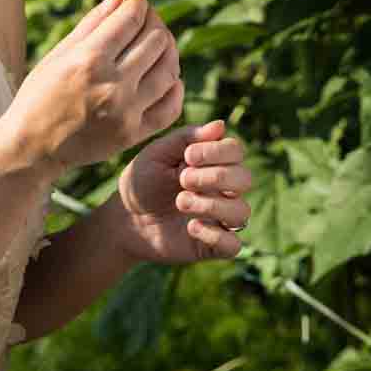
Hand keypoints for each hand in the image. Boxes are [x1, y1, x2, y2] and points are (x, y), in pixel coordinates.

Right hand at [1, 0, 184, 175]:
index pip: (132, 18)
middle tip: (145, 19)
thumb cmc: (40, 94)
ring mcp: (126, 112)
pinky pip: (171, 106)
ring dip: (168, 50)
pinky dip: (175, 87)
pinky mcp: (133, 134)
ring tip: (157, 45)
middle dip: (154, 21)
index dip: (139, 0)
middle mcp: (111, 85)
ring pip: (169, 69)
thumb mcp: (60, 53)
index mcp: (89, 59)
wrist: (32, 147)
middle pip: (156, 39)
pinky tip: (166, 77)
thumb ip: (95, 21)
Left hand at [114, 119, 251, 262]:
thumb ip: (186, 138)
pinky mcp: (211, 245)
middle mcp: (222, 190)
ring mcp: (218, 218)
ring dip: (212, 205)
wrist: (125, 218)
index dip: (218, 151)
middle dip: (215, 177)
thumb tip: (220, 125)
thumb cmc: (142, 181)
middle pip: (245, 179)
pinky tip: (191, 228)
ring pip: (242, 212)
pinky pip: (233, 245)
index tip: (188, 156)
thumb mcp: (158, 153)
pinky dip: (216, 236)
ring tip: (180, 202)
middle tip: (183, 180)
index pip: (236, 151)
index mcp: (212, 163)